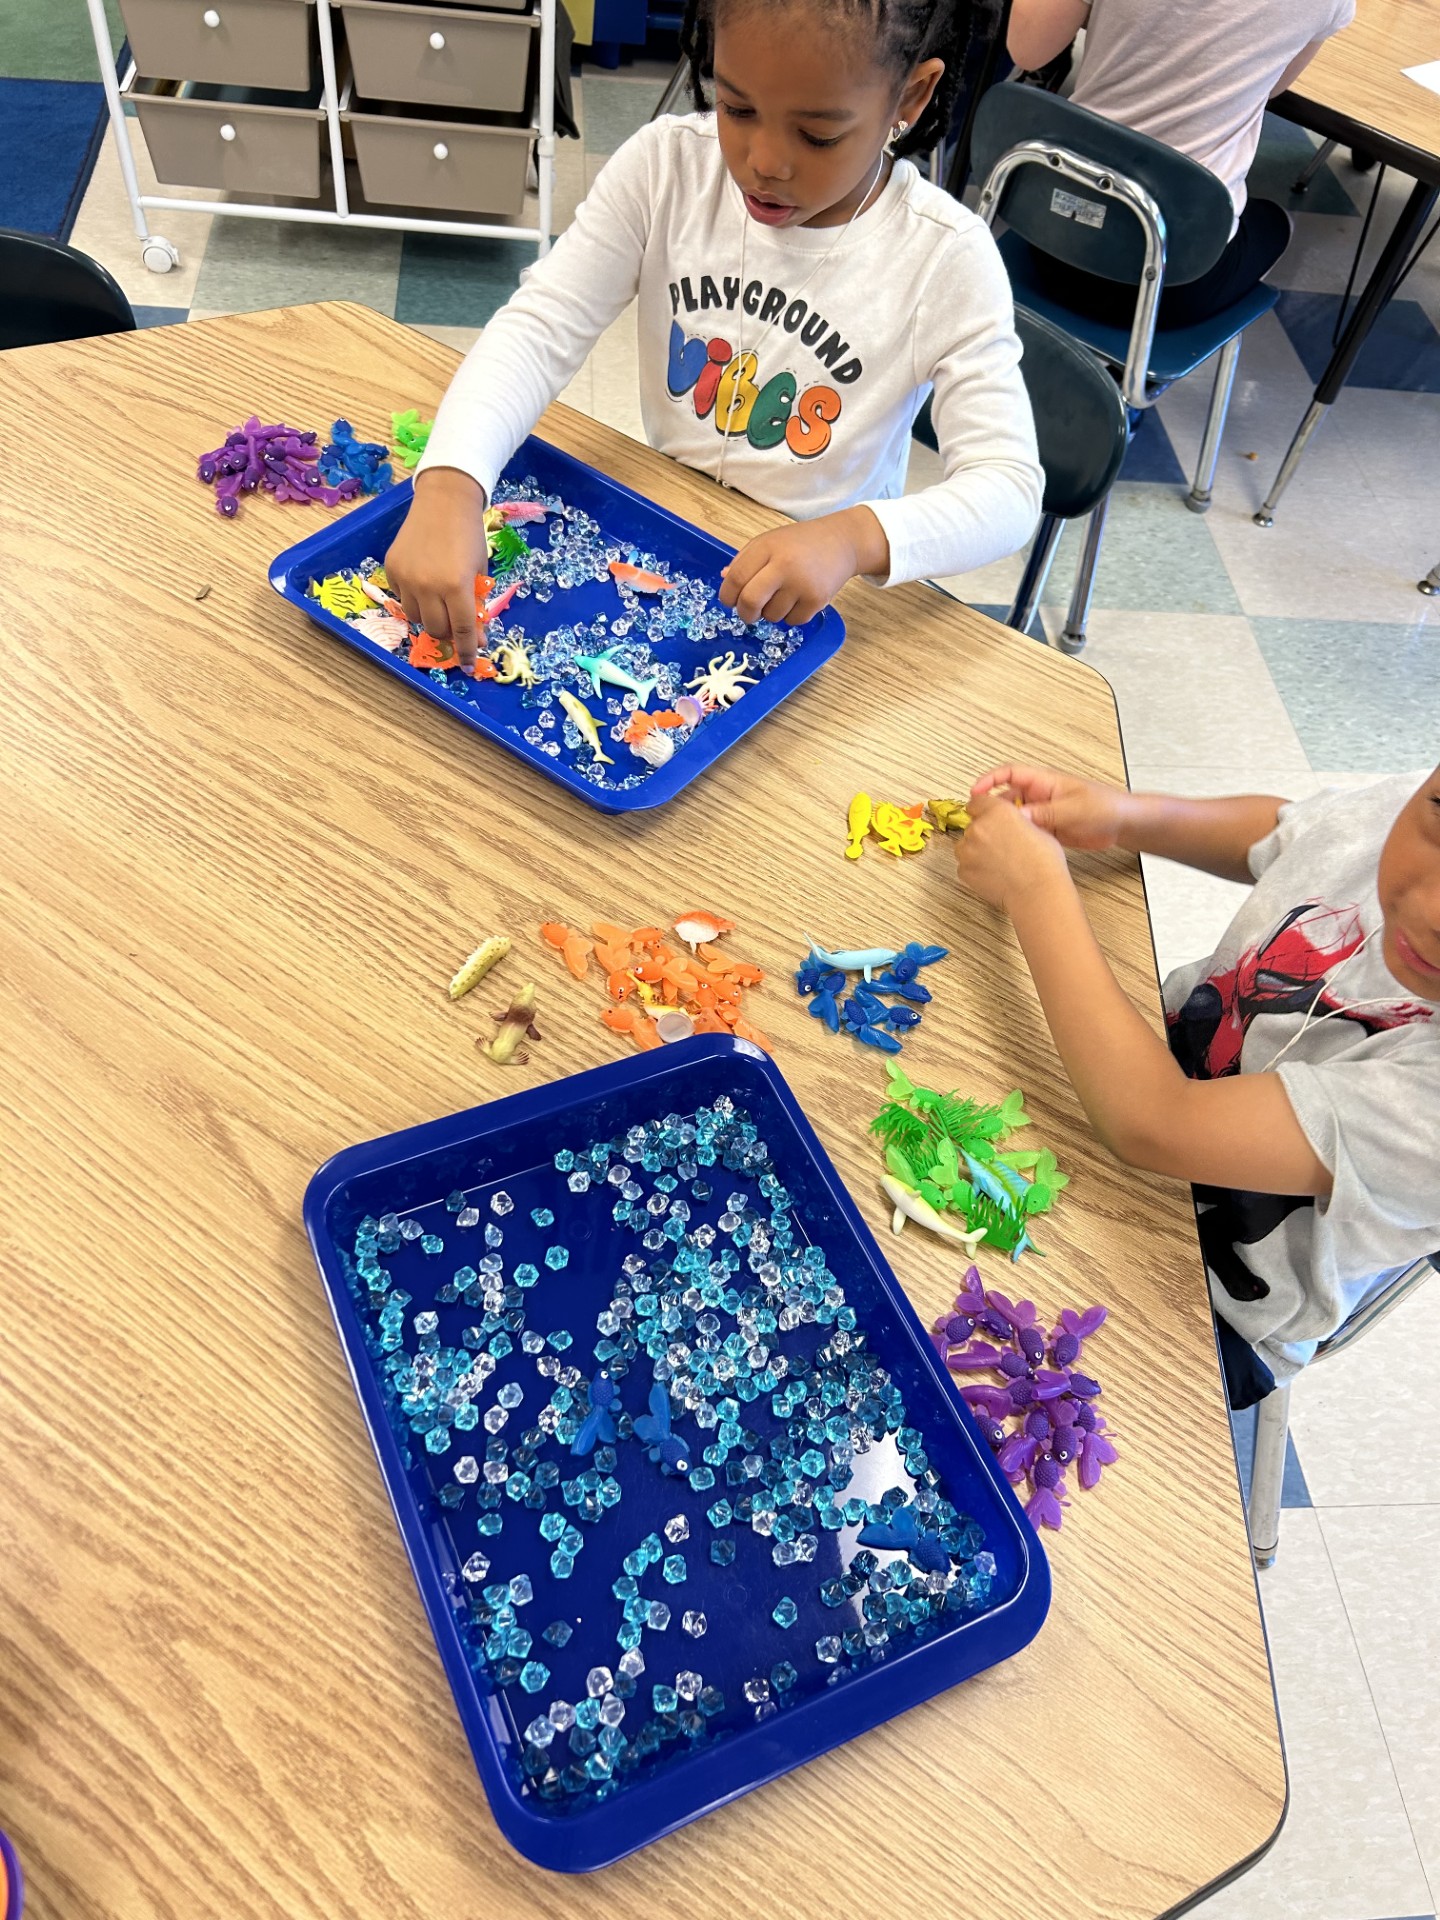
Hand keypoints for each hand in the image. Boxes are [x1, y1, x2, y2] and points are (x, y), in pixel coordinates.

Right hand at [383, 467, 488, 666]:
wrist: (444, 501)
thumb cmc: (469, 535)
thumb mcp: (479, 571)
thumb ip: (475, 604)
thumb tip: (474, 636)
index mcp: (456, 586)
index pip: (461, 630)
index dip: (467, 650)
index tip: (470, 664)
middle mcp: (428, 586)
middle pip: (435, 629)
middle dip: (448, 632)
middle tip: (455, 624)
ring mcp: (406, 578)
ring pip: (415, 617)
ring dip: (429, 617)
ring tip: (438, 601)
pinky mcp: (391, 569)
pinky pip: (402, 598)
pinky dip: (414, 599)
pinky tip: (423, 583)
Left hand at [718, 507, 883, 624]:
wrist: (841, 542)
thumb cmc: (800, 543)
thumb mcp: (769, 542)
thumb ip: (745, 560)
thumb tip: (724, 580)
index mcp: (767, 547)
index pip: (735, 578)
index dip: (727, 595)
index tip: (729, 601)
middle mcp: (784, 565)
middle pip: (750, 602)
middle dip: (745, 613)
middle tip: (748, 613)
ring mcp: (802, 584)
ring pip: (771, 616)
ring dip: (770, 613)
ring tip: (782, 597)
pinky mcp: (817, 600)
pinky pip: (792, 621)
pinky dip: (790, 616)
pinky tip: (798, 600)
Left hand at [953, 791, 1071, 912]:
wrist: (1037, 891)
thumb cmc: (1044, 862)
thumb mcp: (1037, 828)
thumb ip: (1016, 820)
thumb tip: (1012, 822)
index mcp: (998, 812)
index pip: (977, 801)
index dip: (982, 809)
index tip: (985, 816)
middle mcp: (979, 827)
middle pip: (972, 825)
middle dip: (983, 833)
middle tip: (1000, 846)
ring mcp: (968, 850)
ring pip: (965, 845)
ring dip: (976, 850)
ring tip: (998, 862)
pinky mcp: (964, 870)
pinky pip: (965, 865)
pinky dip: (975, 868)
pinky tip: (993, 874)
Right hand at [970, 763, 1131, 850]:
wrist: (1122, 824)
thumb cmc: (1104, 806)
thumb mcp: (1072, 809)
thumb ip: (1044, 813)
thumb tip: (1018, 818)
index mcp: (1045, 782)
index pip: (1010, 774)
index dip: (990, 780)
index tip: (975, 792)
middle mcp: (1040, 796)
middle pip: (1007, 798)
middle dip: (993, 809)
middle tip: (981, 823)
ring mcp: (1043, 813)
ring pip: (1015, 818)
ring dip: (1007, 827)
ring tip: (996, 839)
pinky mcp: (1048, 829)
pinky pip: (1027, 832)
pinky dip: (1019, 839)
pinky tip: (1014, 849)